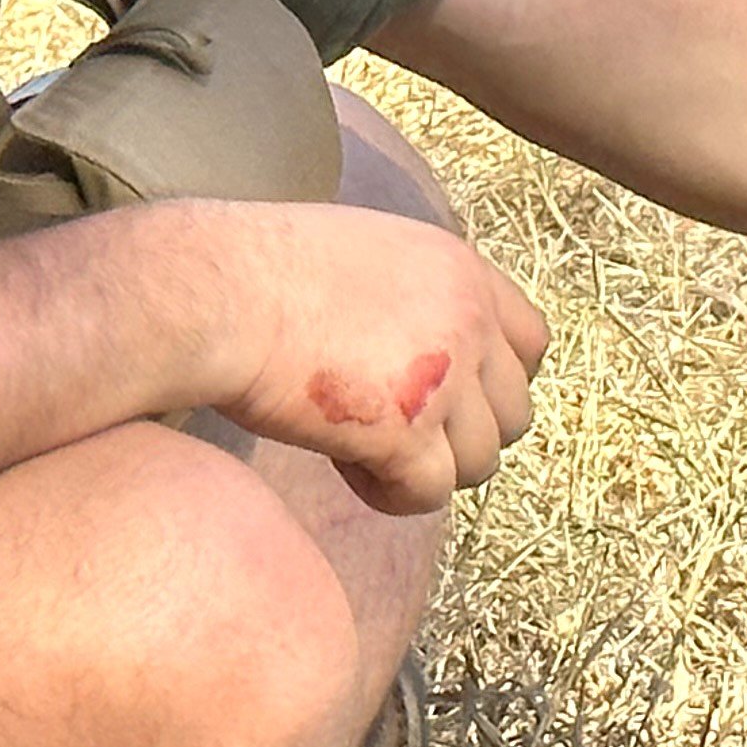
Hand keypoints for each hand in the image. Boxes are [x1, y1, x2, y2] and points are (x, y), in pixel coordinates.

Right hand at [198, 203, 549, 512]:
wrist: (213, 294)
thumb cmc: (257, 270)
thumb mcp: (364, 252)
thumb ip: (415, 293)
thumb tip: (424, 350)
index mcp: (460, 269)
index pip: (533, 343)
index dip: (493, 382)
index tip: (447, 398)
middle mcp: (467, 318)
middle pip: (513, 413)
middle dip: (460, 435)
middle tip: (396, 434)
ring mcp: (443, 376)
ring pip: (480, 462)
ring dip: (427, 468)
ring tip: (364, 452)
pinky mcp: (407, 432)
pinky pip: (431, 494)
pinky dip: (391, 495)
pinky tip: (347, 471)